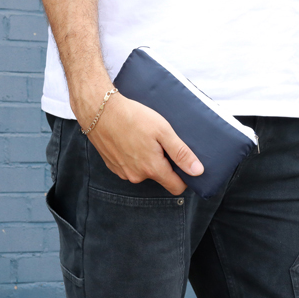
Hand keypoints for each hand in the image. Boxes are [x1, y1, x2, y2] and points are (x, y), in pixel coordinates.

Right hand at [75, 93, 203, 195]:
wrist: (100, 110)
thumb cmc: (132, 117)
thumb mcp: (163, 131)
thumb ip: (181, 153)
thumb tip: (197, 171)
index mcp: (152, 169)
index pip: (176, 187)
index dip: (184, 177)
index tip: (183, 161)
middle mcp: (137, 176)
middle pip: (160, 177)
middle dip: (164, 163)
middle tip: (160, 141)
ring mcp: (123, 172)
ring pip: (144, 171)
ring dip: (147, 159)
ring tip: (144, 138)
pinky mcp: (113, 166)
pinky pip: (130, 167)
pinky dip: (134, 157)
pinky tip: (131, 140)